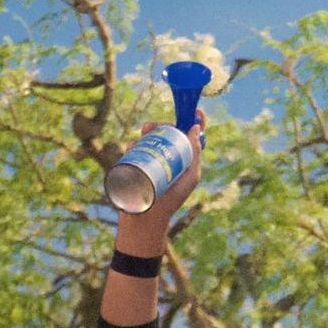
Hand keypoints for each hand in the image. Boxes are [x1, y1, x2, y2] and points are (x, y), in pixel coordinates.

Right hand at [129, 108, 204, 223]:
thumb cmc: (172, 199)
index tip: (195, 111)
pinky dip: (133, 144)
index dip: (192, 120)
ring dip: (147, 129)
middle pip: (165, 131)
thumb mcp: (190, 178)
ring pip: (148, 137)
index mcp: (182, 157)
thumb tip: (196, 129)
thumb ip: (195, 156)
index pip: (188, 134)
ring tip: (144, 133)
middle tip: (155, 126)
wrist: (148, 216)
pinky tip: (134, 146)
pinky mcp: (133, 164)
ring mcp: (149, 158)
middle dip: (162, 124)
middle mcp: (166, 155)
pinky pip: (132, 149)